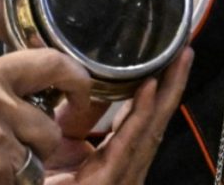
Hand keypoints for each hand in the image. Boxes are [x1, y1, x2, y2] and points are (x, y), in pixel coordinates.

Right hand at [0, 48, 93, 184]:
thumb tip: (25, 90)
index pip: (50, 63)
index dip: (76, 80)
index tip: (82, 95)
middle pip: (48, 124)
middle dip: (40, 143)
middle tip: (13, 151)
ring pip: (39, 155)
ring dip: (24, 166)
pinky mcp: (1, 168)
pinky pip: (25, 178)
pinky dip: (9, 182)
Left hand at [44, 47, 193, 184]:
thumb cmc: (39, 177)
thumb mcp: (60, 137)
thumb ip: (76, 113)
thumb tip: (80, 72)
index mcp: (112, 158)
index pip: (140, 119)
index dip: (156, 89)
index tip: (166, 59)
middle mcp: (123, 167)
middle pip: (153, 122)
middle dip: (171, 87)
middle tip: (183, 52)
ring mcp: (120, 177)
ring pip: (148, 130)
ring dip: (165, 95)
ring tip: (177, 63)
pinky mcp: (108, 182)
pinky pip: (127, 146)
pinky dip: (140, 116)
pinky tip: (149, 90)